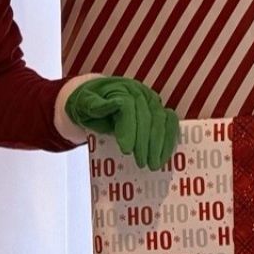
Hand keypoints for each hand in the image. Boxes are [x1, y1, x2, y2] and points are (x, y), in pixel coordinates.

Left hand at [64, 76, 178, 170]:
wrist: (95, 98)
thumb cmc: (88, 104)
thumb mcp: (83, 104)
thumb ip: (95, 105)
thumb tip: (113, 104)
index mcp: (119, 89)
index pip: (128, 106)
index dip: (129, 128)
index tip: (126, 150)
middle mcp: (139, 92)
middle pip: (148, 115)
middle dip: (145, 142)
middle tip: (141, 163)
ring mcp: (151, 101)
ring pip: (162, 119)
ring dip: (160, 143)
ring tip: (154, 164)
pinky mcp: (159, 110)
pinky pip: (170, 123)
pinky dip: (169, 140)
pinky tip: (163, 156)